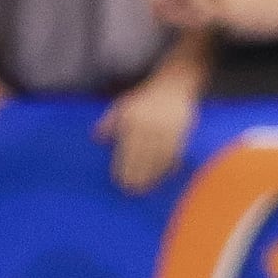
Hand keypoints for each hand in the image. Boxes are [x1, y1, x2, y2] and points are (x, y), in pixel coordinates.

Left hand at [100, 70, 197, 193]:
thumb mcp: (123, 105)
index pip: (127, 148)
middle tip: (131, 191)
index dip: (123, 166)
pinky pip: (174, 154)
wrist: (174, 86)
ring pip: (159, 158)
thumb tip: (96, 137)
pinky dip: (169, 168)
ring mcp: (167, 129)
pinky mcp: (181, 133)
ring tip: (145, 189)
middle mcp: (150, 124)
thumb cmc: (145, 99)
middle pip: (143, 156)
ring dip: (153, 176)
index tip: (119, 181)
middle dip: (137, 175)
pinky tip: (162, 178)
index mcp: (133, 118)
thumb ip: (109, 121)